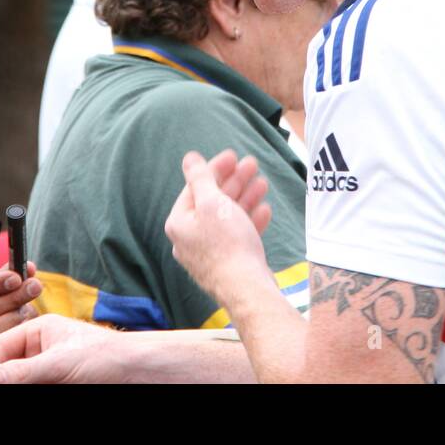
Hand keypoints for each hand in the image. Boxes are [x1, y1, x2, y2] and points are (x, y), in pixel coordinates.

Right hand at [0, 314, 127, 383]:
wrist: (137, 372)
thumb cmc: (106, 355)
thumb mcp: (60, 362)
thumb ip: (24, 371)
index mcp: (38, 332)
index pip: (0, 346)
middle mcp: (40, 351)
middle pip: (8, 369)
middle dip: (6, 380)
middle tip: (4, 388)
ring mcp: (48, 371)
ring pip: (21, 381)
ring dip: (21, 384)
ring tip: (46, 383)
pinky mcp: (56, 383)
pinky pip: (36, 386)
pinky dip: (38, 387)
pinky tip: (51, 386)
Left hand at [164, 149, 272, 308]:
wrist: (247, 289)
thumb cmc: (227, 245)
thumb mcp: (212, 202)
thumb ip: (200, 178)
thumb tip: (189, 158)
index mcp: (179, 223)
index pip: (195, 187)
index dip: (216, 168)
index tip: (233, 155)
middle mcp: (189, 238)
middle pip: (212, 201)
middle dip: (234, 181)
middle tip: (252, 165)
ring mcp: (209, 253)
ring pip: (227, 218)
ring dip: (245, 197)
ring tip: (262, 183)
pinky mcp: (227, 263)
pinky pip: (237, 236)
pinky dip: (250, 221)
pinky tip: (265, 210)